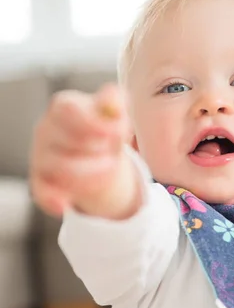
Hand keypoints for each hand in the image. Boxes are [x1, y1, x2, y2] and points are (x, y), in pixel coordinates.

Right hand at [30, 83, 140, 219]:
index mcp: (62, 107)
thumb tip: (113, 103)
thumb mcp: (115, 112)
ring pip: (60, 168)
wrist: (96, 153)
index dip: (95, 123)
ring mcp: (40, 157)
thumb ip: (116, 102)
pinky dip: (52, 200)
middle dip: (100, 149)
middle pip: (68, 141)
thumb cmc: (103, 128)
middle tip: (117, 153)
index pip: (68, 110)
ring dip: (91, 173)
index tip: (119, 132)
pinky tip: (65, 206)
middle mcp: (46, 130)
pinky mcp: (41, 182)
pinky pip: (41, 192)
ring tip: (110, 170)